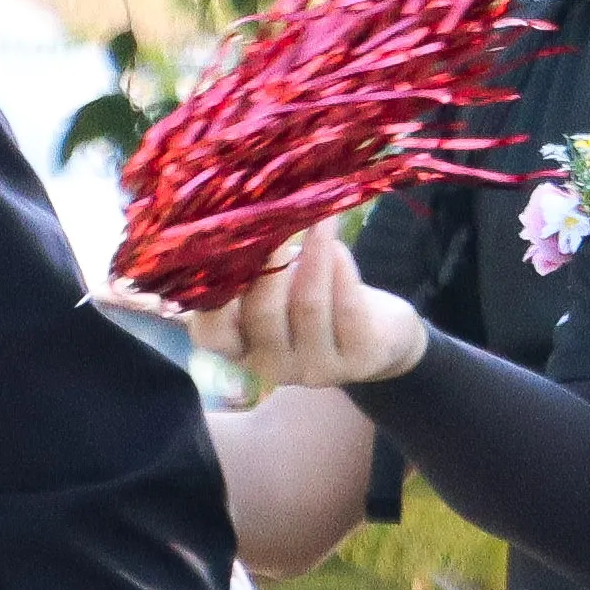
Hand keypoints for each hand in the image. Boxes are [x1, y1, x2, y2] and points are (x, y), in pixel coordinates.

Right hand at [190, 224, 423, 401]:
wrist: (379, 334)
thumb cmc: (307, 299)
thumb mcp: (270, 289)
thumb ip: (247, 272)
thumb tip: (234, 221)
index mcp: (239, 350)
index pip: (209, 333)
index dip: (212, 295)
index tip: (224, 247)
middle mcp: (271, 367)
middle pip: (262, 314)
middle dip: (269, 263)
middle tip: (275, 219)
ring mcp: (317, 370)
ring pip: (308, 307)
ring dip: (313, 256)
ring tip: (317, 219)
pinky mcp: (360, 360)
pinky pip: (348, 310)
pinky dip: (342, 272)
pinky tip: (338, 247)